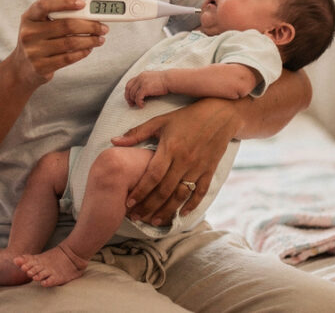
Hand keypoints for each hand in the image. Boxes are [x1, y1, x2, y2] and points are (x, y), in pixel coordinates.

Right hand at [8, 0, 107, 86]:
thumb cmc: (37, 40)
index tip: (82, 3)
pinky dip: (82, 52)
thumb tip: (88, 11)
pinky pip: (68, 58)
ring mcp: (34, 51)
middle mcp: (29, 33)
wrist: (21, 68)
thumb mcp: (39, 24)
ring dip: (90, 40)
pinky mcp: (41, 67)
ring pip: (70, 43)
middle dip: (89, 25)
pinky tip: (88, 49)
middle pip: (66, 25)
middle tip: (102, 27)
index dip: (65, 2)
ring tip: (100, 39)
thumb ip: (57, 16)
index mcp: (29, 17)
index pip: (45, 4)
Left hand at [111, 98, 243, 224]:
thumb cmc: (187, 117)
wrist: (221, 114)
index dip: (140, 192)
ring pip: (181, 195)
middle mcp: (185, 160)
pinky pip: (200, 192)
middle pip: (164, 190)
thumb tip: (114, 141)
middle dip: (149, 206)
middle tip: (136, 217)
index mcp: (170, 148)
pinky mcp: (210, 170)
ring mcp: (198, 167)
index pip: (152, 176)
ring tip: (154, 221)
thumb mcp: (161, 121)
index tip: (128, 204)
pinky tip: (181, 214)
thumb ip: (137, 133)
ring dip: (167, 210)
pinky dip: (191, 205)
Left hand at [123, 71, 167, 107]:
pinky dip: (139, 103)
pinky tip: (142, 105)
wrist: (170, 80)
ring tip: (138, 105)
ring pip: (132, 94)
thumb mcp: (152, 79)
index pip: (129, 83)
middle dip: (128, 97)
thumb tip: (141, 92)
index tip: (130, 98)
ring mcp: (142, 82)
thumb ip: (145, 82)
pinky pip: (138, 98)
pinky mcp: (145, 88)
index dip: (128, 91)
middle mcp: (140, 77)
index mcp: (141, 75)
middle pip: (128, 88)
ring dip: (134, 101)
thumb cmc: (164, 81)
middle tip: (131, 104)